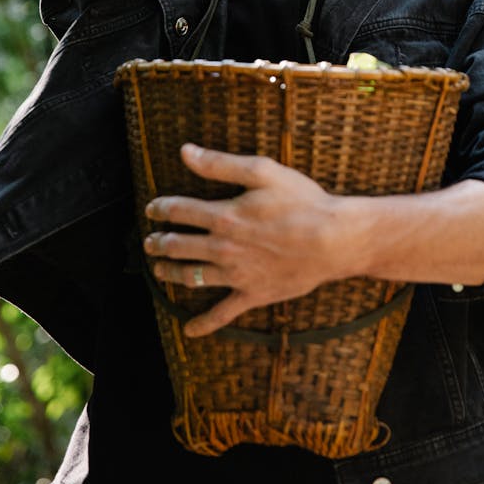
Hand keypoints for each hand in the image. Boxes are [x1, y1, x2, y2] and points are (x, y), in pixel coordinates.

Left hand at [144, 143, 344, 336]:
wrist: (334, 240)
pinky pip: (222, 313)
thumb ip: (220, 164)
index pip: (180, 211)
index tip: (151, 208)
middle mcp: (223, 248)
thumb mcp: (262, 172)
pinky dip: (204, 324)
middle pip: (179, 246)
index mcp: (224, 216)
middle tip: (149, 242)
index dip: (161, 208)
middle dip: (160, 243)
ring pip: (192, 277)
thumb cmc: (302, 201)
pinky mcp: (253, 294)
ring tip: (159, 269)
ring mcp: (236, 274)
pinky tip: (190, 330)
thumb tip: (186, 152)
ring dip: (171, 272)